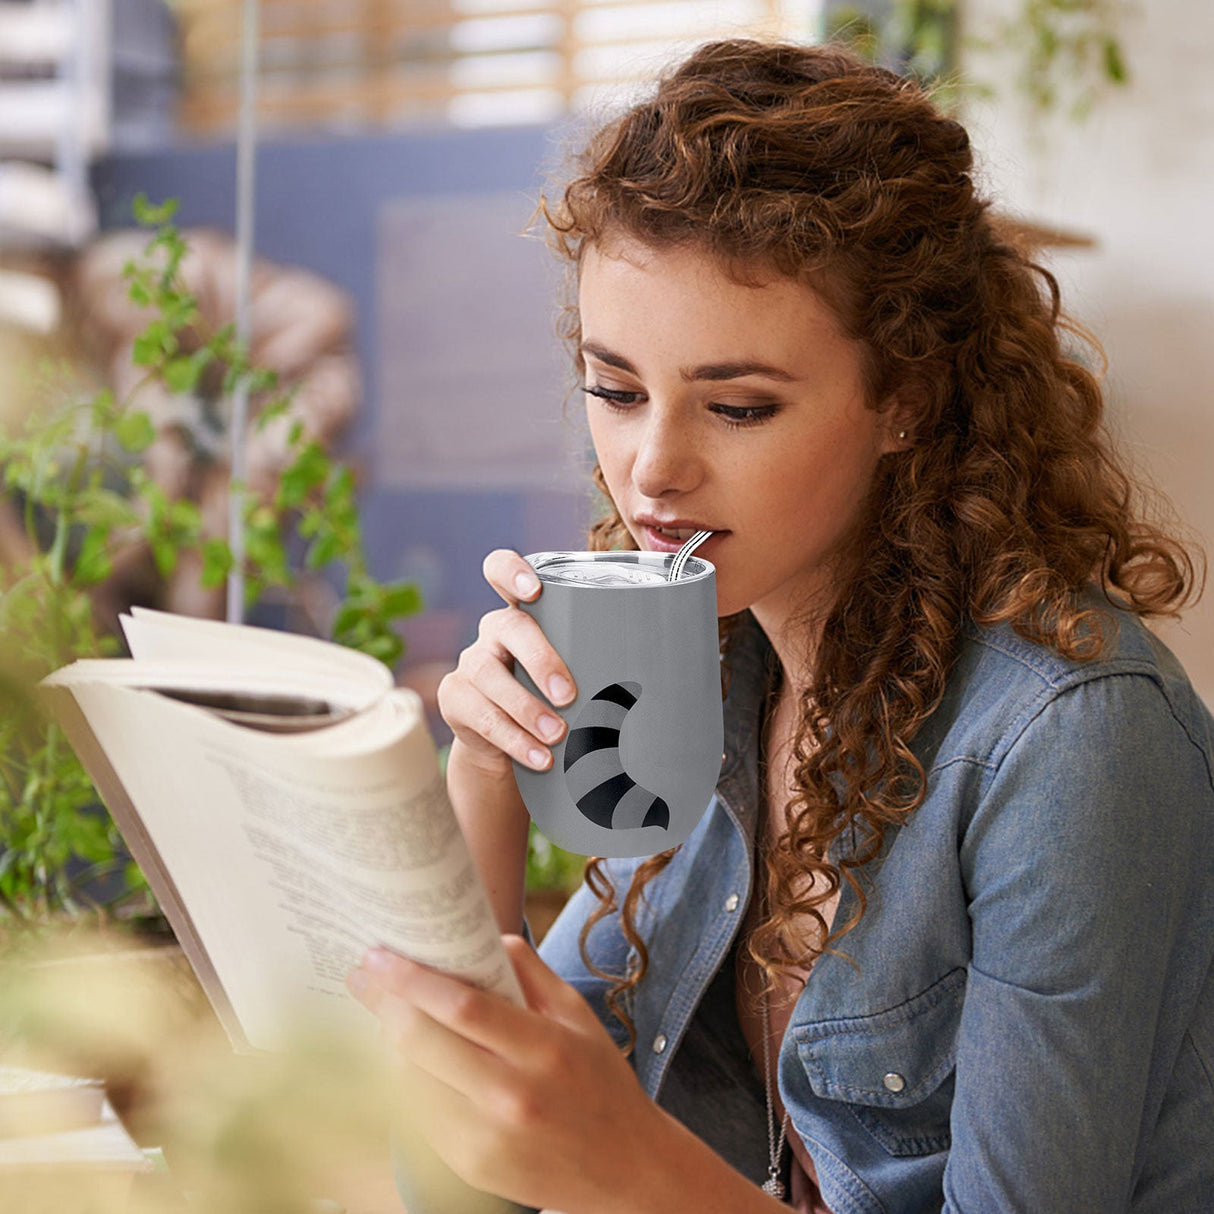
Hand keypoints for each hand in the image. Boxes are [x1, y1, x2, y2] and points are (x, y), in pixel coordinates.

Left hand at [346, 935, 671, 1212]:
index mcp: (544, 1049)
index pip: (462, 1006)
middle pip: (424, 1042)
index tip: (381, 956)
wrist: (625, 1169)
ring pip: (413, 1079)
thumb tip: (486, 936)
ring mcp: (487, 1138)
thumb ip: (533, 974)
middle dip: (384, 1002)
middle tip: (362, 974)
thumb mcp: (579, 1017)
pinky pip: (421, 1113)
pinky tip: (407, 1055)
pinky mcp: (470, 1167)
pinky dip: (408, 1079)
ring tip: (382, 1009)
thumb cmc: (601, 1082)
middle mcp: (512, 1096)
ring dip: (390, 1040)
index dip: (413, 979)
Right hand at [437, 549, 577, 781]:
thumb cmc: (556, 699)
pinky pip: (482, 716)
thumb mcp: (575, 673)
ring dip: (527, 709)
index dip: (511, 571)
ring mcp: (471, 663)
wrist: (508, 745)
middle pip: (509, 627)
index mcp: (524, 612)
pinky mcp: (455, 698)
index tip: (534, 590)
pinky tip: (539, 757)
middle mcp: (494, 631)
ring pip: (490, 676)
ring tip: (558, 736)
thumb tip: (660, 676)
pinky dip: (514, 740)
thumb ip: (597, 664)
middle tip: (567, 695)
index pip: (501, 570)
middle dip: (540, 660)